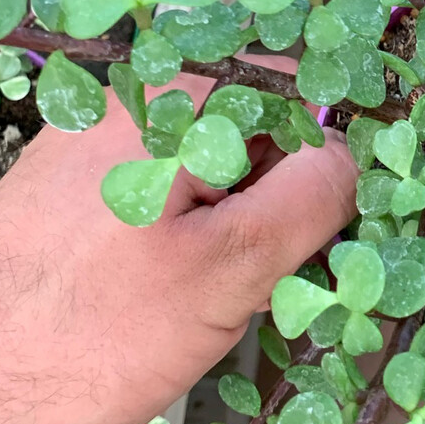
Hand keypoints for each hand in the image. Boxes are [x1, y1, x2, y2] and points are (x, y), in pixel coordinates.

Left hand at [0, 74, 357, 423]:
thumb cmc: (84, 336)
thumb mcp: (228, 270)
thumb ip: (307, 199)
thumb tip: (350, 157)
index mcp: (167, 102)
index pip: (289, 88)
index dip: (322, 152)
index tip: (323, 222)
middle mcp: (127, 105)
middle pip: (247, 127)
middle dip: (271, 199)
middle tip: (262, 279)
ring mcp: (94, 145)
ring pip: (207, 168)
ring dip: (229, 227)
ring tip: (208, 301)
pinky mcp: (75, 189)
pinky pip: (162, 193)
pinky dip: (184, 238)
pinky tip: (164, 300)